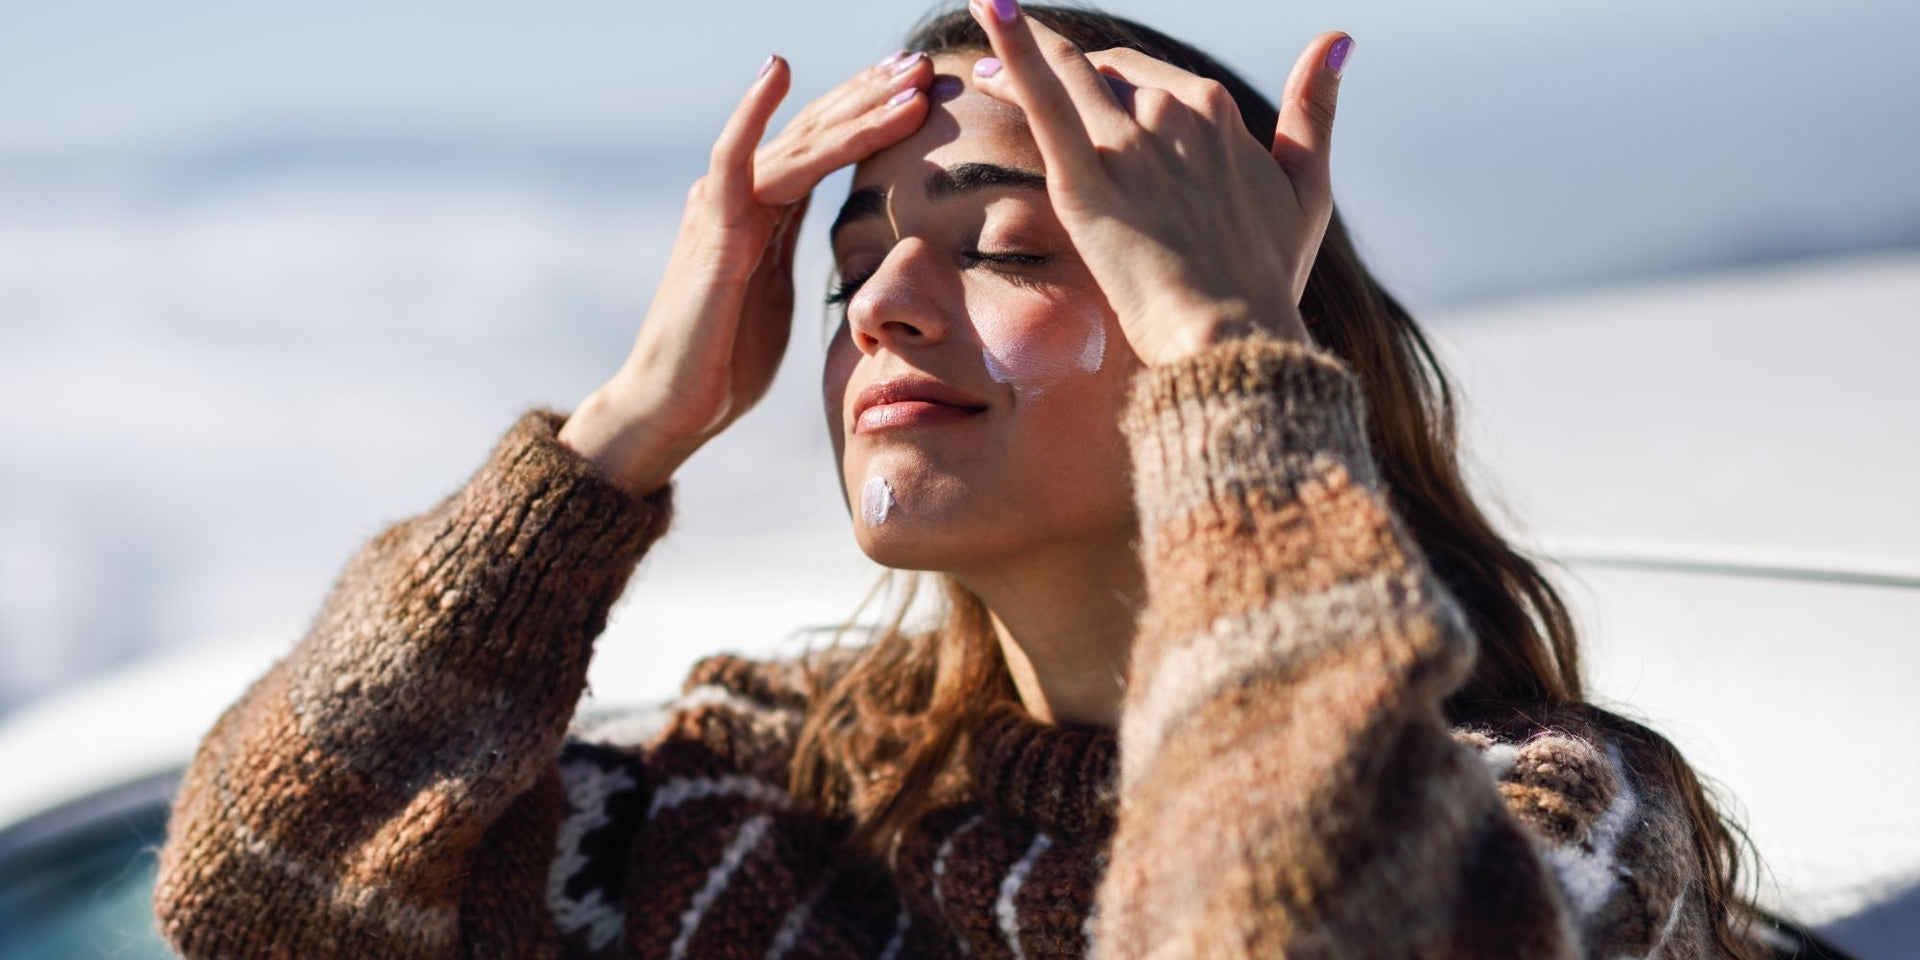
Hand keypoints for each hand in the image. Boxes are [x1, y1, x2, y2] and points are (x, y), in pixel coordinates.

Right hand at [561, 52, 934, 495]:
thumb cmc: (725, 361)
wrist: (673, 407)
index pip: (825, 147)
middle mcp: (741, 195)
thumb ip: (796, 254)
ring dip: (855, 109)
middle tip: (924, 63)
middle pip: (816, 131)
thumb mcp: (777, 295)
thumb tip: (839, 246)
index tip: (920, 88)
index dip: (870, 114)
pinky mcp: (712, 232)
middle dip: (872, 95)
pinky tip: (777, 70)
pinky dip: (753, 113)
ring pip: (798, 143)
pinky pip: (733, 161)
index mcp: (764, 210)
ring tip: (904, 79)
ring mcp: (723, 208)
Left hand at [965, 1, 1348, 364]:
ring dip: (1018, 50)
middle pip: (1102, 74)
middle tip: (1002, 62)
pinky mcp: (1085, 181)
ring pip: (1065, 76)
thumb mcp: (1307, 187)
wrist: (1233, 335)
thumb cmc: (1269, 277)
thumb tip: (1337, 40)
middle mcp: (1172, 112)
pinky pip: (1043, 101)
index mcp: (1217, 111)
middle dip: (1058, 65)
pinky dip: (1014, 51)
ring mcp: (1127, 144)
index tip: (1082, 82)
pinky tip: (989, 7)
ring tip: (981, 42)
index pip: (1148, 77)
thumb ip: (1315, 110)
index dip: (1110, 76)